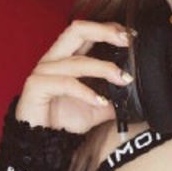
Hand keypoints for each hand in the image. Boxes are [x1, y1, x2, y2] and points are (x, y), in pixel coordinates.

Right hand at [15, 20, 132, 132]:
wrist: (41, 141)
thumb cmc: (63, 120)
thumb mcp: (97, 108)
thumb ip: (114, 98)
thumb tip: (135, 95)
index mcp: (65, 57)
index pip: (86, 32)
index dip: (108, 29)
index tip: (131, 36)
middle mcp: (53, 59)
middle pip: (77, 30)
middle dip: (104, 31)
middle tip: (127, 41)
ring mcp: (43, 71)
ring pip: (77, 62)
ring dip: (104, 68)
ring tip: (123, 79)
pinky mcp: (37, 86)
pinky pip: (66, 84)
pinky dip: (86, 92)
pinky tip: (100, 101)